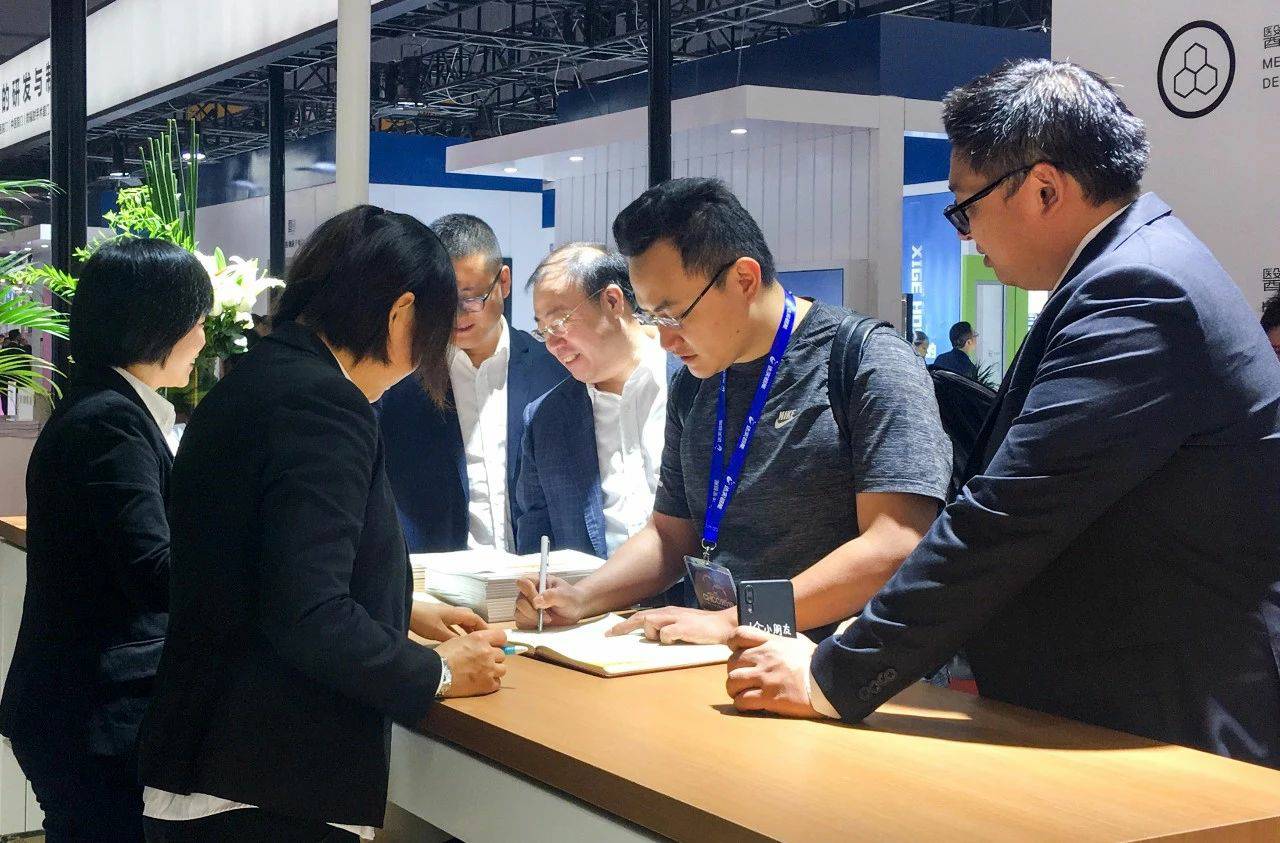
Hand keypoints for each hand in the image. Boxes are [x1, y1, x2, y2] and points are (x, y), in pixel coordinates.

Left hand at [410, 602, 487, 641]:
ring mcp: (446, 615)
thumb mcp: (439, 632)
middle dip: (479, 629)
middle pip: (471, 620)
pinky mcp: (439, 619)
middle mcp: (454, 612)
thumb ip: (453, 639)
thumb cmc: (423, 620)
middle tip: (485, 641)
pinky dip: (459, 632)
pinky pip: (455, 625)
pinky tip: (458, 640)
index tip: (492, 637)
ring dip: (469, 631)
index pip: (476, 619)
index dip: (485, 627)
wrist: (407, 612)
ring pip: (462, 622)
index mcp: (456, 613)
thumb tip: (467, 647)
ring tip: (475, 642)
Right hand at [435, 628, 507, 697]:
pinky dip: (490, 683)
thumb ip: (475, 641)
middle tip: (482, 662)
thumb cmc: (443, 655)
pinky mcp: (487, 684)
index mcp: (480, 638)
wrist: (436, 673)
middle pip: (502, 655)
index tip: (495, 646)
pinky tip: (480, 682)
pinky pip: (497, 683)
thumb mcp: (459, 640)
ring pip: (502, 669)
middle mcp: (488, 652)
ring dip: (494, 671)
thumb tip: (484, 644)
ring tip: (482, 673)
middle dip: (494, 658)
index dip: (499, 642)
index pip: (502, 637)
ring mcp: (489, 669)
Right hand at [514, 574, 586, 628]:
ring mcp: (526, 607)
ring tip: (548, 619)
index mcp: (537, 582)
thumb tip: (536, 601)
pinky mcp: (527, 619)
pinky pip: (522, 624)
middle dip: (533, 611)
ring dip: (533, 619)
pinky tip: (543, 624)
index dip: (529, 592)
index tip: (540, 601)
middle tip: (547, 615)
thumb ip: (551, 595)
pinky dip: (532, 626)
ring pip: (518, 614)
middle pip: (520, 602)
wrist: (575, 609)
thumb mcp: (565, 595)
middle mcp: (528, 594)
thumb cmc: (570, 598)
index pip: (522, 582)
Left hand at [607, 606, 735, 643]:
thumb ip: (666, 627)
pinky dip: (666, 639)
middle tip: (610, 636)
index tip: (611, 633)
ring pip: (650, 623)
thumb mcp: (681, 624)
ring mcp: (676, 619)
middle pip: (640, 617)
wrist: (724, 625)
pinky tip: (675, 641)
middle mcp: (669, 613)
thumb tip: (652, 636)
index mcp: (667, 612)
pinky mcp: (684, 628)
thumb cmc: (703, 627)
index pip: (641, 615)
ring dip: (652, 634)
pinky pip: (666, 633)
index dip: (625, 624)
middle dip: (624, 627)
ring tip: (666, 640)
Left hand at [724, 626, 821, 717]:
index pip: (740, 634)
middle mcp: (764, 658)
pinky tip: (749, 705)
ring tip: (742, 694)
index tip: (737, 652)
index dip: (733, 644)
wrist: (831, 680)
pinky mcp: (769, 698)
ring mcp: (765, 678)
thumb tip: (772, 643)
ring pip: (732, 681)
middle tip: (742, 680)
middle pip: (732, 662)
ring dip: (735, 689)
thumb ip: (780, 642)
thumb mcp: (798, 643)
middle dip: (734, 671)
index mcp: (771, 642)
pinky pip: (742, 701)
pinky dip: (741, 704)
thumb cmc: (817, 662)